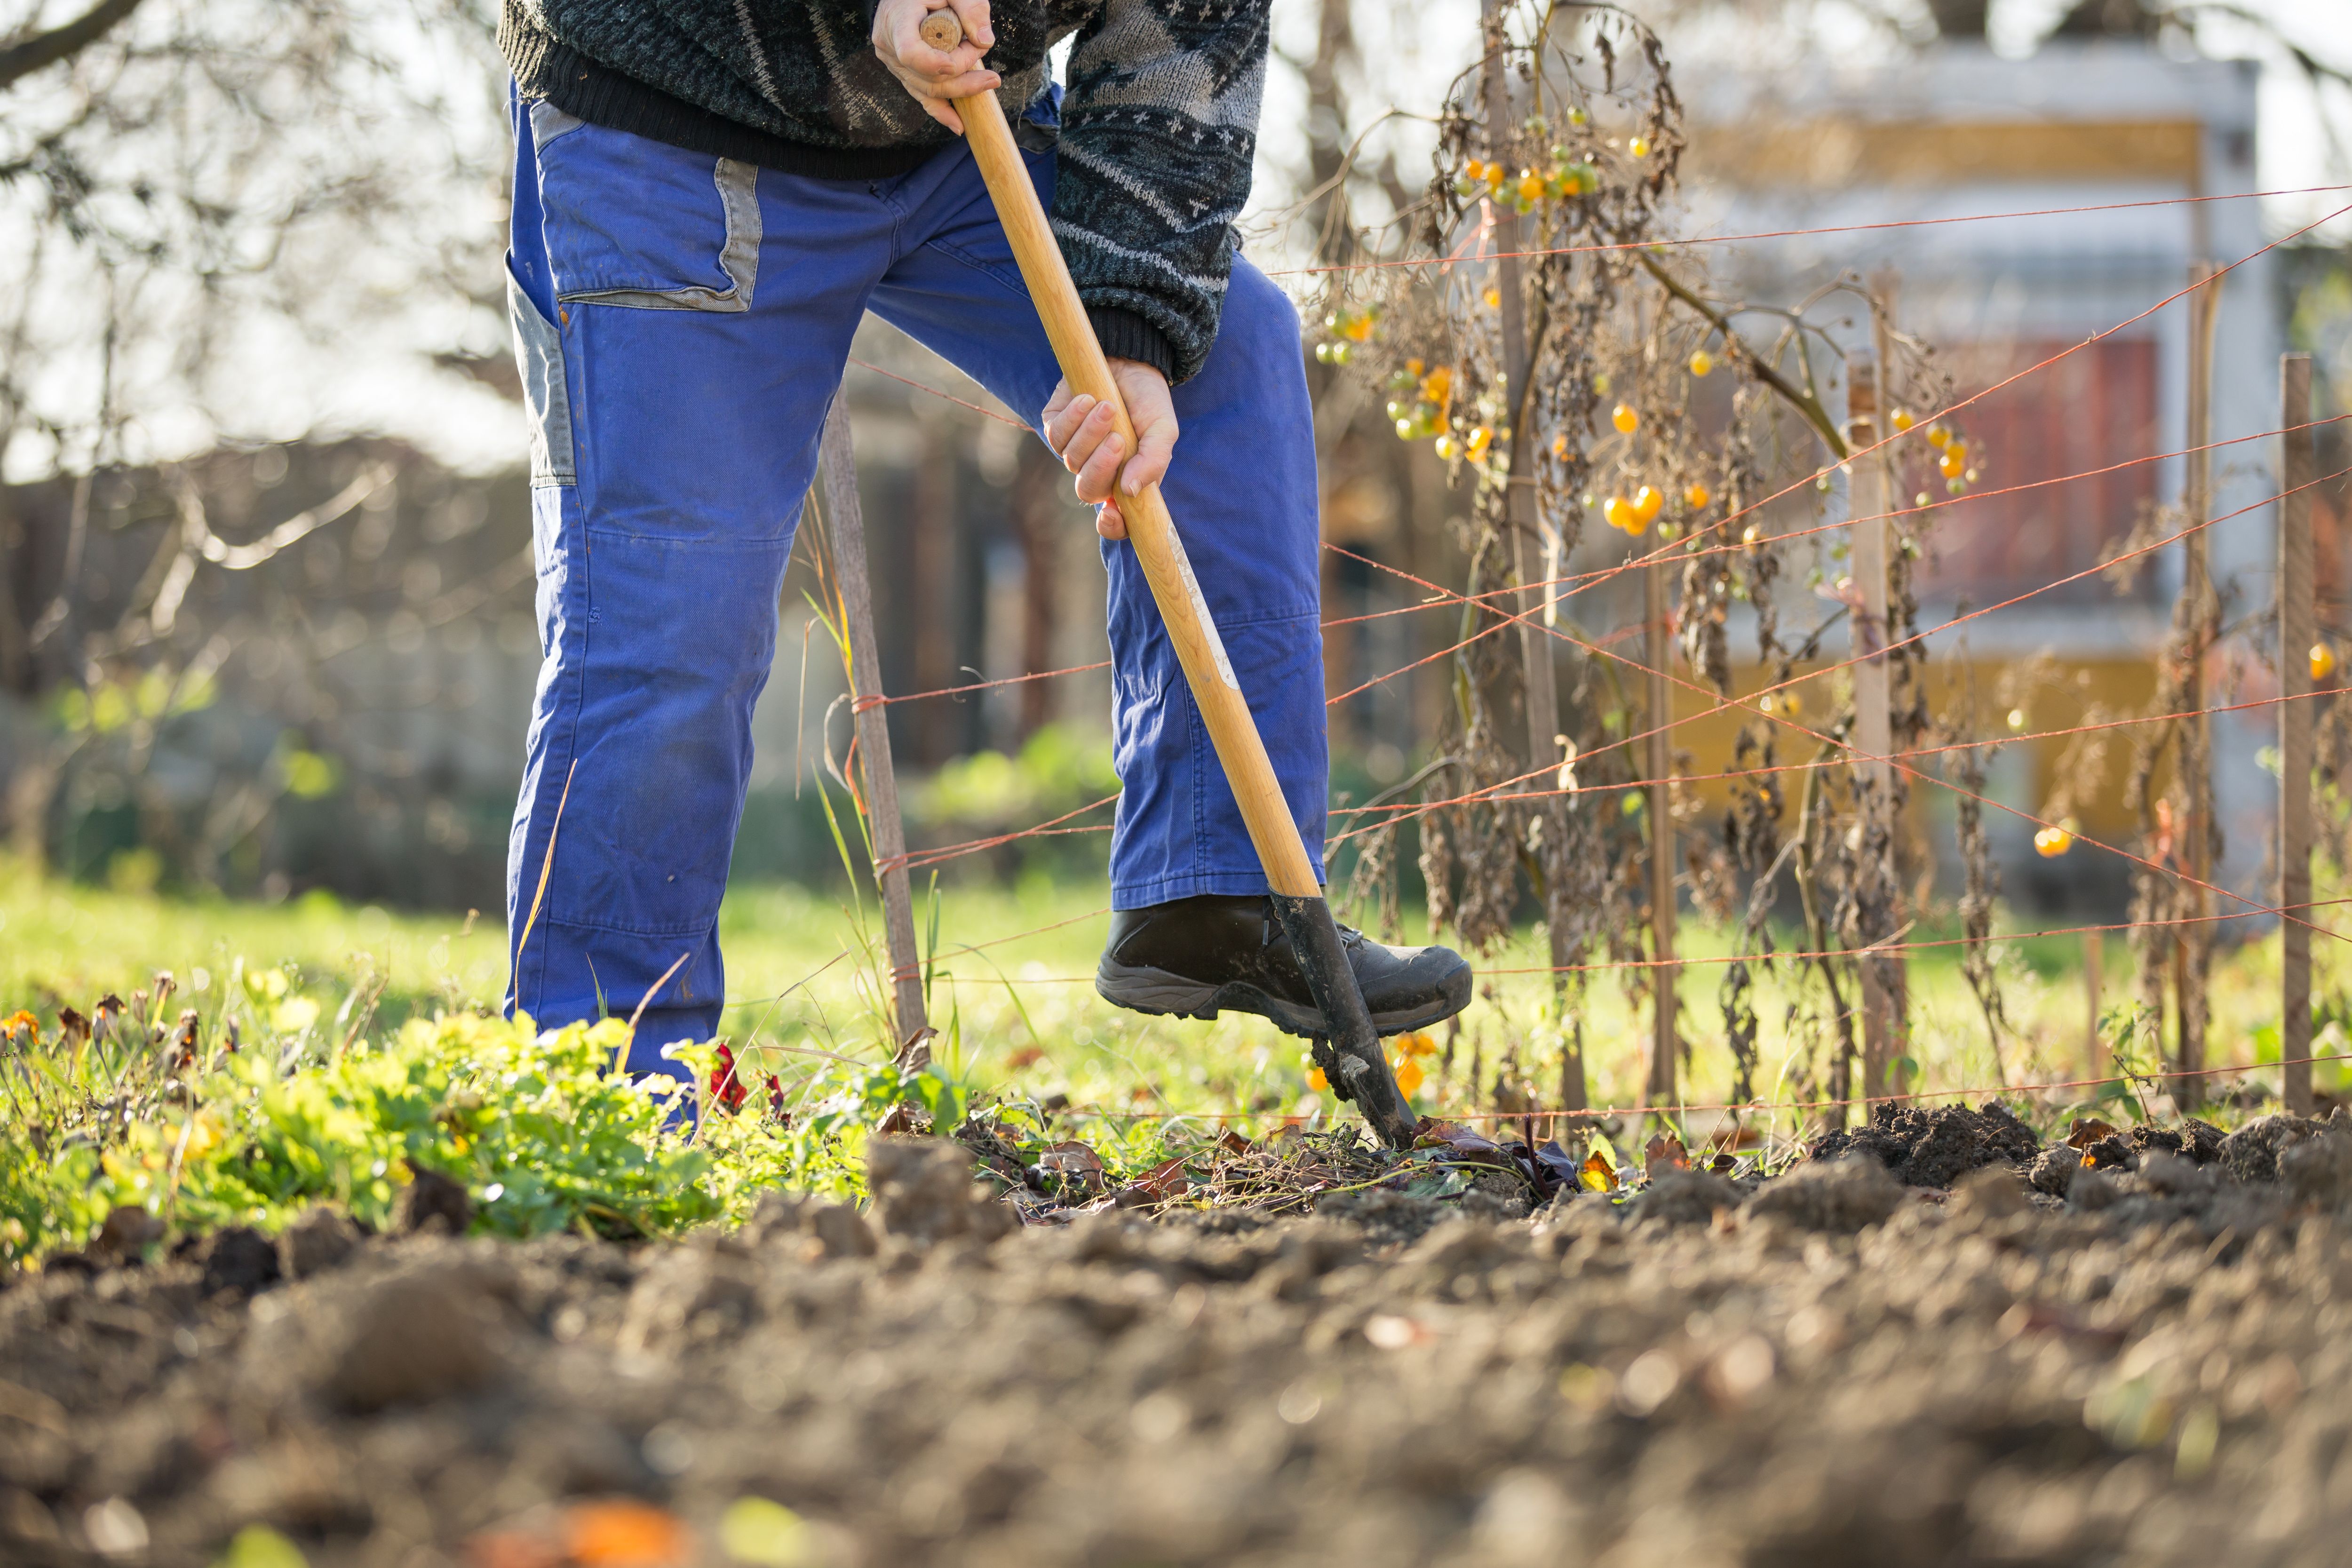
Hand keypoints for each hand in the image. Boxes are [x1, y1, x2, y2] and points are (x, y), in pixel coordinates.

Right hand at [871, 0, 997, 133]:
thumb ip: (971, 8)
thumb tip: (985, 42)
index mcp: (897, 20)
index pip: (910, 53)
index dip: (935, 64)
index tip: (959, 61)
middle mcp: (889, 45)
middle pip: (926, 77)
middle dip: (962, 73)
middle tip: (987, 58)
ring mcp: (893, 63)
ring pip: (927, 89)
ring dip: (961, 88)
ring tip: (988, 80)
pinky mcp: (903, 72)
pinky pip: (921, 95)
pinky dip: (941, 110)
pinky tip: (958, 124)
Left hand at [1042, 359, 1176, 539]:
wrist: (1130, 360)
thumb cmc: (1148, 400)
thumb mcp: (1163, 430)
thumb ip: (1153, 461)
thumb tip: (1131, 492)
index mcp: (1127, 480)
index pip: (1117, 520)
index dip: (1113, 526)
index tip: (1113, 513)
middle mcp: (1098, 470)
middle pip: (1089, 490)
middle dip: (1101, 466)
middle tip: (1118, 439)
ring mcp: (1075, 450)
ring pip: (1072, 459)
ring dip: (1091, 432)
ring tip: (1108, 406)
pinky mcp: (1055, 426)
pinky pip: (1056, 434)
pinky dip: (1073, 416)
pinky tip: (1088, 398)